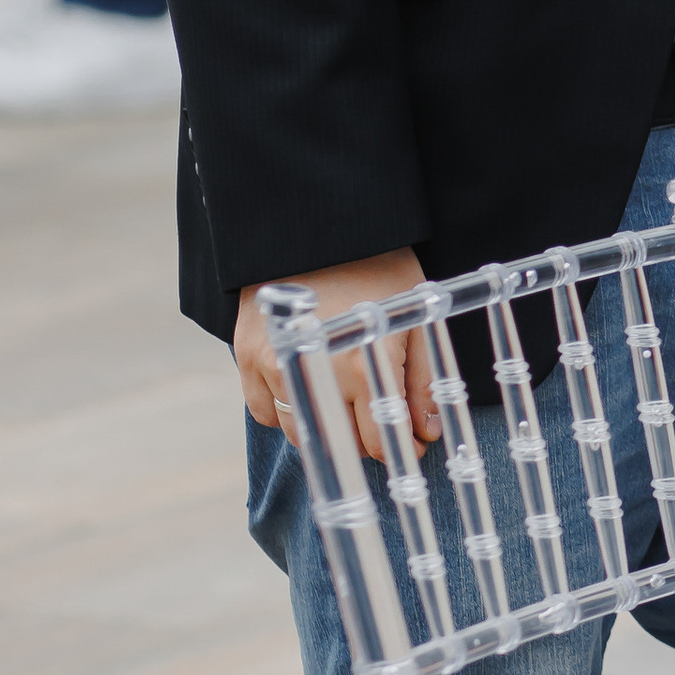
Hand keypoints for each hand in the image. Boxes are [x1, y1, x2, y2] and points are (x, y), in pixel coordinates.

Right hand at [234, 248, 439, 460]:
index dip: (396, 448)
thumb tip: (426, 434)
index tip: (408, 445)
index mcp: (363, 365)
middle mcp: (316, 373)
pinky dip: (285, 412)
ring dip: (324, 430)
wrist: (320, 227)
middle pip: (340, 444)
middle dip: (363, 441)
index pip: (377, 442)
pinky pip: (265, 412)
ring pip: (300, 435)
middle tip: (377, 422)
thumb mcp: (414, 317)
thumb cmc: (379, 267)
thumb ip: (422, 381)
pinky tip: (307, 388)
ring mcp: (276, 366)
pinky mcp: (248, 357)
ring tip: (343, 401)